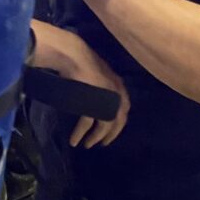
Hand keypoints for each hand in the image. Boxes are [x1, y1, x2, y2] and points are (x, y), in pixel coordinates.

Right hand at [35, 23, 128, 146]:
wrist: (74, 55)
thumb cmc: (83, 60)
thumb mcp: (100, 74)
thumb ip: (104, 86)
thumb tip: (99, 97)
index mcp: (120, 87)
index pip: (124, 110)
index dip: (118, 123)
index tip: (112, 130)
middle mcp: (116, 95)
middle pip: (117, 121)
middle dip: (110, 134)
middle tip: (101, 143)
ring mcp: (105, 100)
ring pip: (103, 126)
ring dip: (95, 137)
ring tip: (87, 144)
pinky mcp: (91, 104)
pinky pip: (87, 124)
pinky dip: (80, 134)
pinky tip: (75, 140)